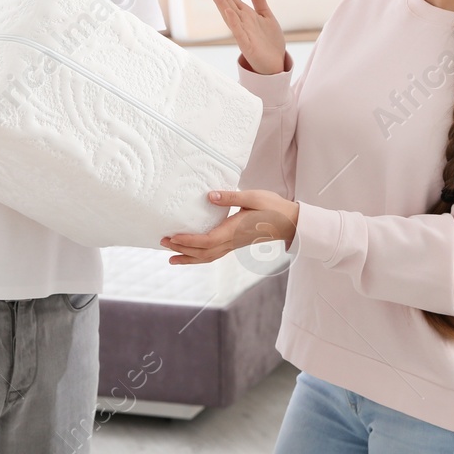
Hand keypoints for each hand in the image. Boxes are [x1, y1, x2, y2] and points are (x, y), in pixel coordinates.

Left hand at [161, 189, 299, 264]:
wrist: (289, 222)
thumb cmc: (272, 207)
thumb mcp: (252, 197)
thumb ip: (231, 197)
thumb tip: (210, 196)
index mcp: (234, 230)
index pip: (207, 241)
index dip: (188, 241)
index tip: (173, 237)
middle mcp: (232, 241)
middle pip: (203, 252)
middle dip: (182, 249)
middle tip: (163, 243)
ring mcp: (234, 244)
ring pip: (208, 257)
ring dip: (188, 258)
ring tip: (171, 257)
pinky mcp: (235, 243)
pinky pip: (214, 254)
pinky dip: (199, 257)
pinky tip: (192, 254)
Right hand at [199, 0, 285, 74]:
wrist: (275, 63)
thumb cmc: (268, 41)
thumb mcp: (265, 14)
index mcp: (243, 13)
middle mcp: (240, 21)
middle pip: (225, 1)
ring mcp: (242, 32)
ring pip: (228, 14)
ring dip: (220, 2)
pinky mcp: (247, 45)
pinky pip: (239, 32)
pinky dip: (233, 23)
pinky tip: (228, 12)